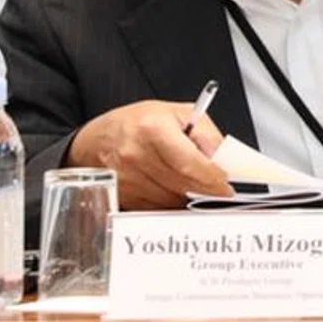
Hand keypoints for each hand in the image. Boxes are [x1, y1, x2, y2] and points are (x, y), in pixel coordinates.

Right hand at [68, 100, 230, 211]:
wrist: (97, 139)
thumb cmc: (138, 124)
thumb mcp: (177, 114)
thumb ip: (205, 134)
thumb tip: (223, 157)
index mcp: (152, 128)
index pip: (190, 163)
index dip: (212, 177)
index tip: (225, 183)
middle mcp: (135, 155)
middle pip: (183, 184)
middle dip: (206, 188)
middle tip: (218, 187)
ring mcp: (126, 178)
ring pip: (172, 199)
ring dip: (188, 195)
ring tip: (191, 181)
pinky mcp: (121, 197)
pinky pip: (157, 208)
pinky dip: (170, 201)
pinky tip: (172, 188)